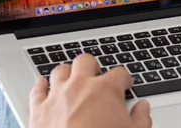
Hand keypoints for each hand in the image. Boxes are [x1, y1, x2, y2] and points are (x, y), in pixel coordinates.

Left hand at [29, 54, 151, 127]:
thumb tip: (143, 108)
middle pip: (86, 61)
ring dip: (67, 74)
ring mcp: (57, 96)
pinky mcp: (39, 110)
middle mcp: (80, 86)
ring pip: (60, 71)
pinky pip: (37, 90)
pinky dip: (40, 86)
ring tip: (72, 79)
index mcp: (106, 90)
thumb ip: (141, 119)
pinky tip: (43, 84)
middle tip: (96, 76)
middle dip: (92, 67)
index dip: (124, 79)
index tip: (124, 85)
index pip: (119, 73)